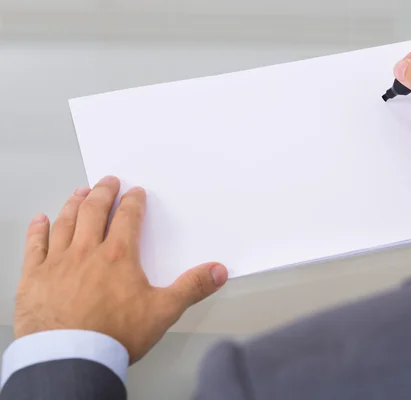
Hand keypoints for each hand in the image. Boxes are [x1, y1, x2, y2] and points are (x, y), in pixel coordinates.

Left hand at [15, 176, 227, 362]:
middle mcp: (86, 251)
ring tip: (79, 192)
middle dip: (103, 192)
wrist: (70, 358)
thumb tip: (218, 271)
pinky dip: (38, 229)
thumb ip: (192, 287)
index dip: (133, 202)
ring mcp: (58, 262)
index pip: (127, 217)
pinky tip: (41, 219)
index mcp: (118, 255)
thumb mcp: (163, 311)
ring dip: (73, 203)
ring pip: (65, 221)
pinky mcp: (35, 277)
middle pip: (93, 211)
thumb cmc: (114, 335)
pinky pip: (35, 245)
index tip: (135, 192)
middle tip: (108, 181)